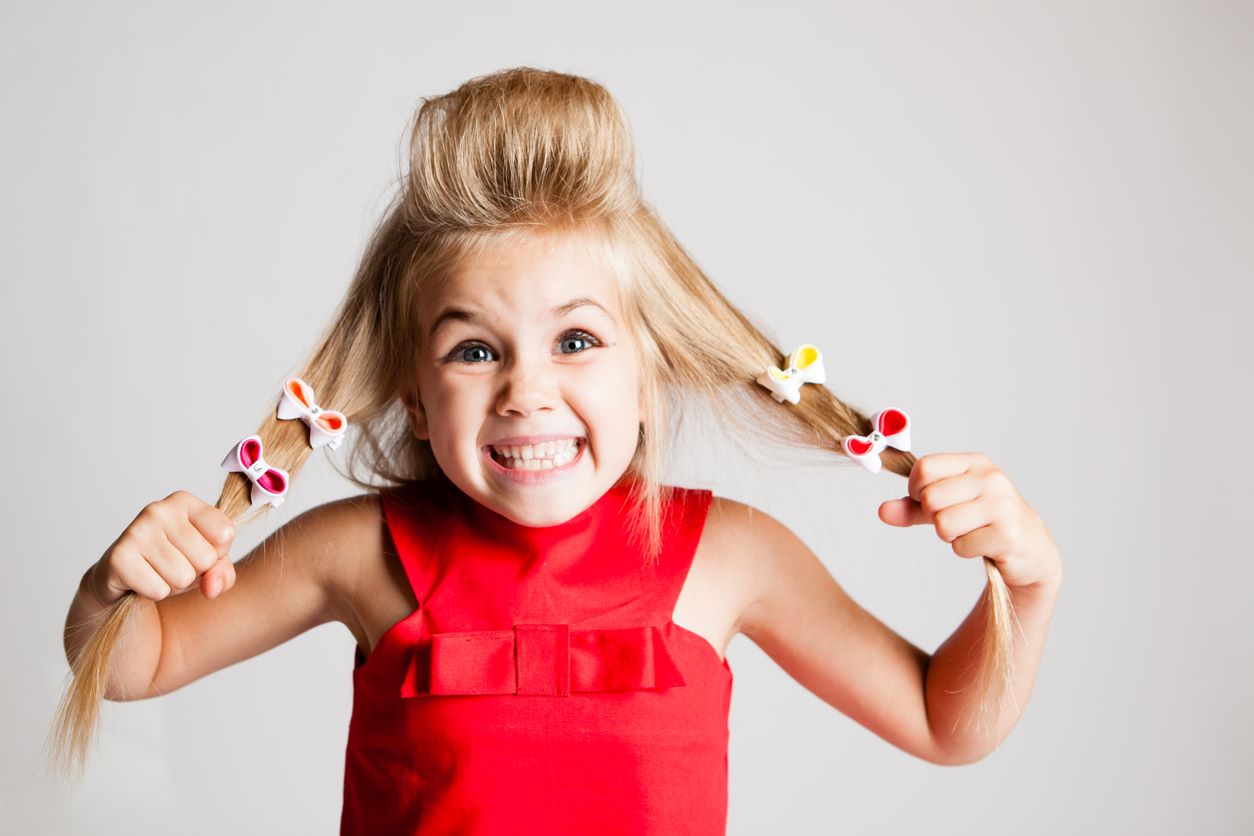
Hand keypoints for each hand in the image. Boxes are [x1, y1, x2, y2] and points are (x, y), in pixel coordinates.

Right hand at [91, 491, 236, 604]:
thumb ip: (223, 573)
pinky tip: (143, 580)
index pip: (225, 534)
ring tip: (159, 572)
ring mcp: (137, 531)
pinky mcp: (120, 557)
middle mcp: (159, 510)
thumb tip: (212, 587)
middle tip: (174, 565)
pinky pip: (159, 590)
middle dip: (195, 572)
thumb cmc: (174, 561)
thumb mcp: (209, 563)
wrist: (124, 577)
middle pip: (206, 558)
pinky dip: (155, 593)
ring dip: (174, 584)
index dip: (217, 553)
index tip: (197, 549)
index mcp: (184, 502)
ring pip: (183, 576)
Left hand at [876, 453, 1061, 588]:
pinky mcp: (1007, 534)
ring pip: (942, 524)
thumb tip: (882, 511)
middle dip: (934, 517)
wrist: (1031, 549)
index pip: (924, 467)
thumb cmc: (984, 521)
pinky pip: (960, 546)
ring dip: (950, 536)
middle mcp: (991, 479)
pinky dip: (964, 549)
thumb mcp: (947, 507)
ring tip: (971, 532)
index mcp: (975, 463)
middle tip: (957, 521)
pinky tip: (983, 544)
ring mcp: (1002, 506)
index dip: (915, 489)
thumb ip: (912, 507)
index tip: (926, 500)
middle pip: (930, 498)